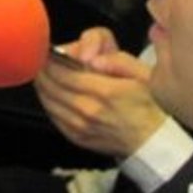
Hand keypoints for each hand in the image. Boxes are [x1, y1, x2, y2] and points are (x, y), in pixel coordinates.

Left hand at [34, 27, 166, 156]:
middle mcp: (88, 110)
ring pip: (48, 100)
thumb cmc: (147, 106)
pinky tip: (50, 92)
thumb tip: (93, 58)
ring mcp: (80, 126)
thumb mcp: (142, 74)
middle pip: (50, 85)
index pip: (62, 72)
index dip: (50, 59)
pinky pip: (53, 115)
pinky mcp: (76, 137)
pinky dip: (48, 101)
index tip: (48, 51)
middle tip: (42, 59)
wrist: (150, 141)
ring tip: (44, 73)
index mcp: (104, 91)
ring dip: (42, 84)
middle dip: (43, 69)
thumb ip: (118, 60)